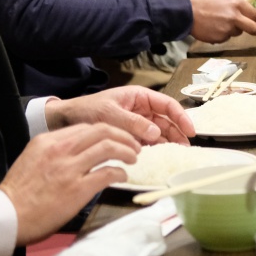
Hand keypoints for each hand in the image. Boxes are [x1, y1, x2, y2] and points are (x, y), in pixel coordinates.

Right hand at [0, 123, 140, 244]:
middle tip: (134, 145)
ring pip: (109, 147)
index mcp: (48, 141)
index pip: (87, 127)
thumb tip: (80, 149)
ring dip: (127, 151)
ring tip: (133, 158)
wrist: (6, 216)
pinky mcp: (78, 188)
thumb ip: (55, 150)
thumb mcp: (33, 158)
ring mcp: (70, 168)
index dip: (108, 131)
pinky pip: (108, 172)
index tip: (117, 138)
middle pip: (103, 130)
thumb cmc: (18, 192)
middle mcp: (60, 149)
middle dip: (124, 136)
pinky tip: (122, 176)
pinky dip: (120, 173)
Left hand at [44, 85, 194, 145]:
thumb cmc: (87, 110)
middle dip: (177, 133)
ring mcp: (137, 123)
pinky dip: (154, 149)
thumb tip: (156, 133)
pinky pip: (147, 142)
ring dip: (168, 142)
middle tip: (185, 148)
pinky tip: (159, 157)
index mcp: (139, 97)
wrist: (65, 121)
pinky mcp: (130, 136)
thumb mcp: (109, 114)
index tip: (190, 131)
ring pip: (159, 132)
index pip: (167, 105)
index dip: (181, 117)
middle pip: (166, 121)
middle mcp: (141, 109)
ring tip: (176, 155)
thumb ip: (132, 123)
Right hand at [188, 0, 255, 42]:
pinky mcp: (219, 38)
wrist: (185, 9)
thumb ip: (237, 4)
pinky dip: (221, 34)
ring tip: (219, 21)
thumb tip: (248, 12)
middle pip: (254, 29)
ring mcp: (227, 29)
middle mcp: (235, 17)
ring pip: (237, 32)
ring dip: (233, 29)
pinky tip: (212, 27)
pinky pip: (225, 37)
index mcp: (237, 3)